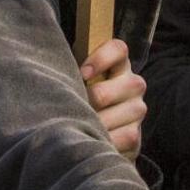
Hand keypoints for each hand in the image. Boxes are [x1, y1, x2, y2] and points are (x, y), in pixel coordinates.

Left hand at [81, 38, 147, 159]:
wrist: (92, 134)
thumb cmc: (77, 99)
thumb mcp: (75, 82)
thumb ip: (69, 73)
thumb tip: (52, 78)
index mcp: (117, 64)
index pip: (118, 50)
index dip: (102, 58)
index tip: (82, 73)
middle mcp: (132, 84)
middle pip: (117, 86)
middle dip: (91, 100)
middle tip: (73, 108)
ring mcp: (137, 109)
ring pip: (123, 112)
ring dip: (98, 122)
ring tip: (81, 126)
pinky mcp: (135, 134)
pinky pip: (126, 136)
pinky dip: (106, 140)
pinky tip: (93, 140)